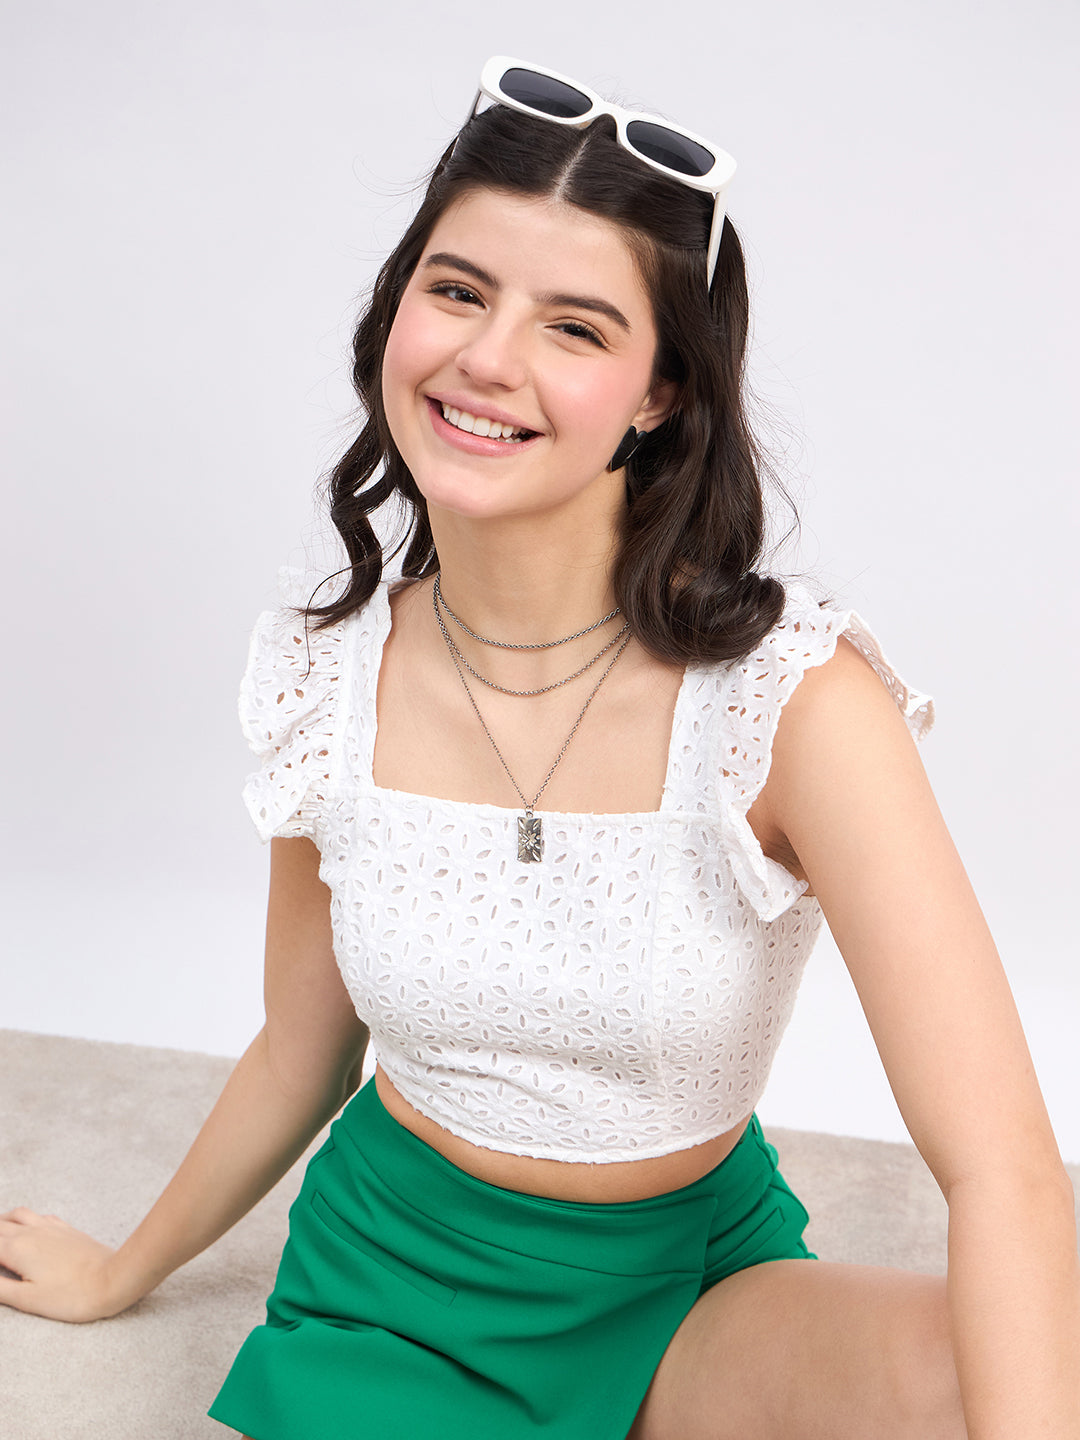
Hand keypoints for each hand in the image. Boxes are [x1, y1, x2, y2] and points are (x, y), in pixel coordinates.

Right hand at [0, 1208, 130, 1322]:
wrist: (113, 1278)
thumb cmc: (70, 1296)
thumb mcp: (26, 1299)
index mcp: (16, 1249)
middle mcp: (30, 1232)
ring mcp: (49, 1227)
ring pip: (15, 1215)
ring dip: (0, 1223)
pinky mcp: (65, 1228)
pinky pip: (37, 1216)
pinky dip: (22, 1219)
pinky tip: (25, 1228)